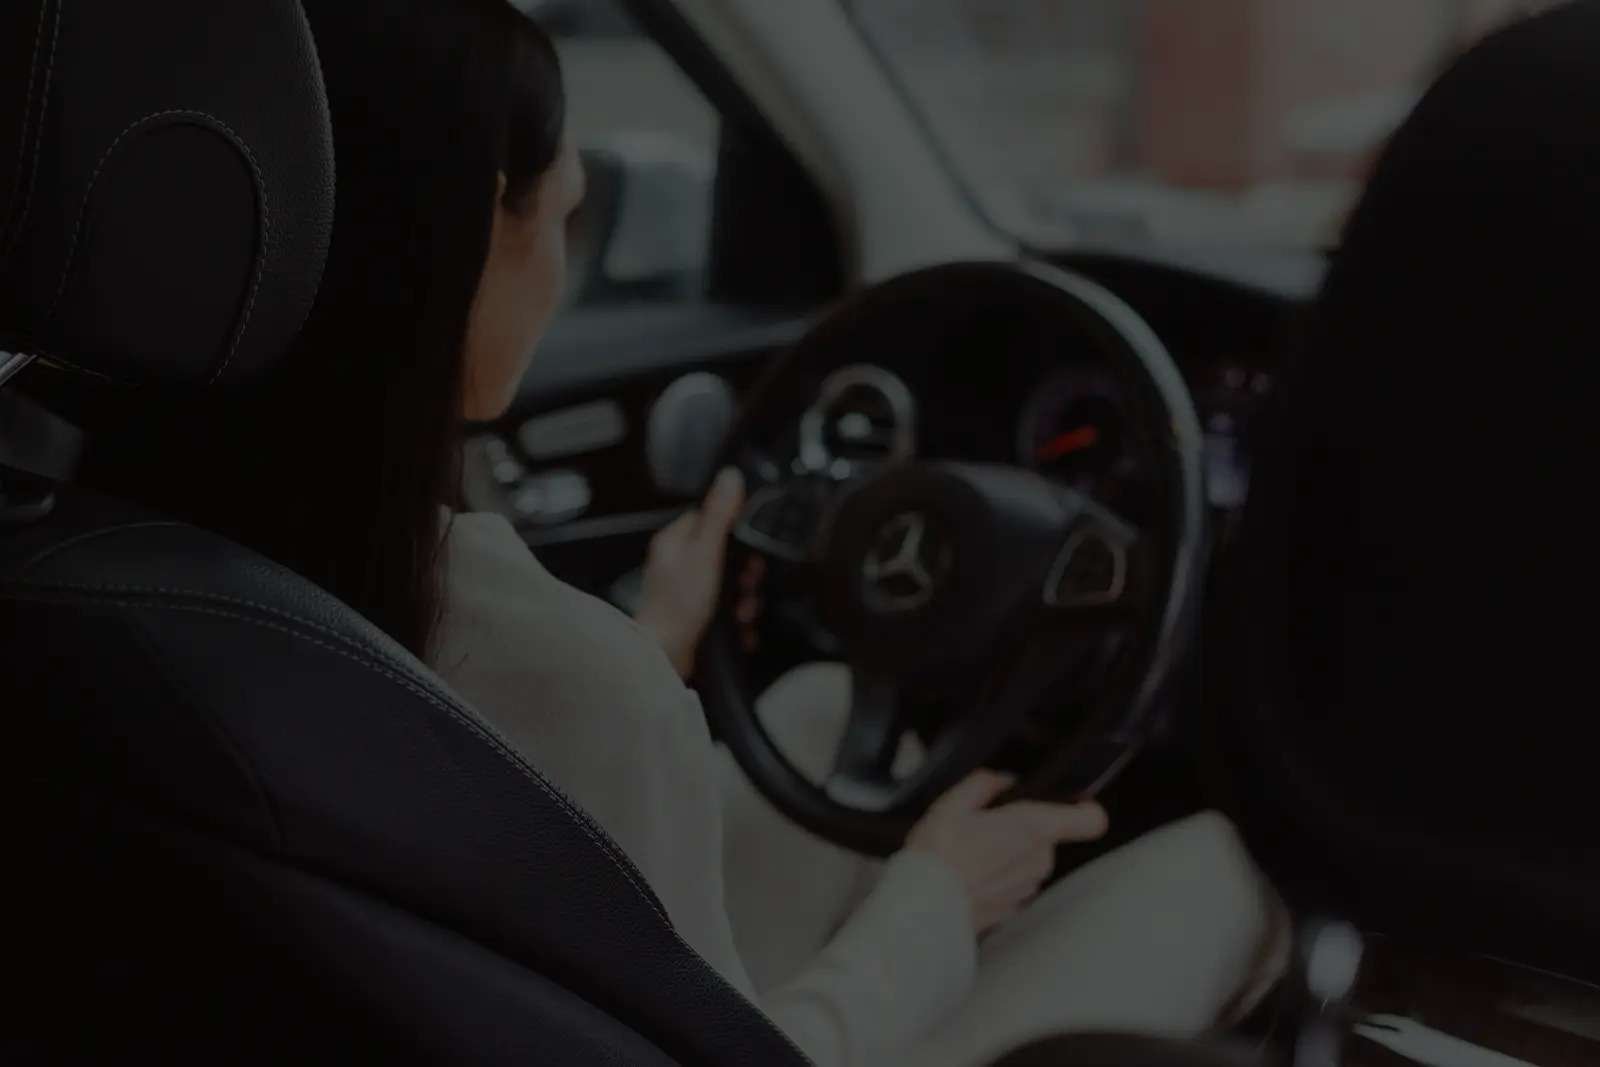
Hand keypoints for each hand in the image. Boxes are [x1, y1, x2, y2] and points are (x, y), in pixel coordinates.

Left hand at [635, 467, 744, 676]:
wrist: (665, 656)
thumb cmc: (677, 607)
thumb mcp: (705, 554)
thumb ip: (719, 516)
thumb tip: (729, 478)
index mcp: (674, 542)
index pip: (710, 520)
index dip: (735, 533)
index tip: (748, 548)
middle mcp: (677, 564)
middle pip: (724, 555)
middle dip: (744, 574)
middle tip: (746, 584)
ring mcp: (685, 591)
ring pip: (728, 584)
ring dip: (744, 600)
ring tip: (742, 611)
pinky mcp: (693, 615)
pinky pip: (725, 610)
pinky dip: (736, 620)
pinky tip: (738, 627)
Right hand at [905, 769, 1108, 935]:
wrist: (921, 909)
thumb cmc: (937, 858)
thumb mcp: (952, 803)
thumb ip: (985, 783)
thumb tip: (1000, 780)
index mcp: (1031, 828)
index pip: (1089, 820)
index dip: (1083, 808)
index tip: (1070, 802)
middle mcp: (1038, 860)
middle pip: (1047, 836)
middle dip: (1019, 829)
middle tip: (982, 827)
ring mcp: (1027, 887)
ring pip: (1028, 860)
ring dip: (1006, 854)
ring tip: (969, 853)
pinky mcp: (1013, 908)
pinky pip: (1013, 883)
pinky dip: (996, 877)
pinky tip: (967, 875)